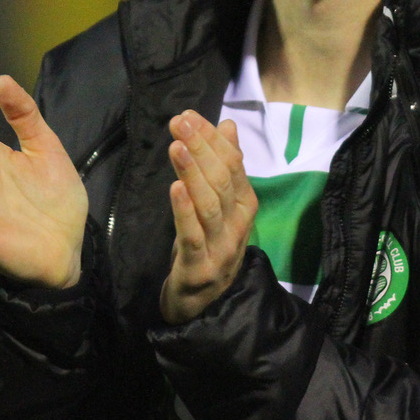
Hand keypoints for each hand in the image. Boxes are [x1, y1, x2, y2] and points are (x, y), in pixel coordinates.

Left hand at [159, 110, 258, 324]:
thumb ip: (225, 166)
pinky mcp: (199, 267)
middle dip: (201, 148)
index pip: (234, 165)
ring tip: (176, 146)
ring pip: (210, 204)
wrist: (201, 303)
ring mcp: (221, 247)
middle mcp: (238, 225)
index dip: (213, 139)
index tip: (190, 116)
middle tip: (180, 123)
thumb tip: (228, 125)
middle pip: (222, 180)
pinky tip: (174, 187)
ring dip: (193, 172)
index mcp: (245, 206)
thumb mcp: (220, 205)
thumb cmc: (209, 245)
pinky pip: (192, 235)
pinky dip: (184, 210)